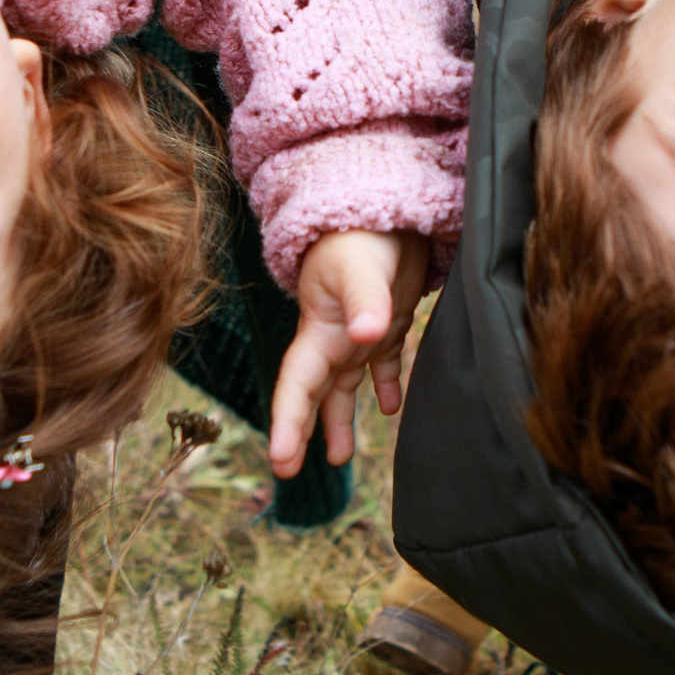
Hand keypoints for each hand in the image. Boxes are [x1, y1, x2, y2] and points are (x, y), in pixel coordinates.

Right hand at [267, 229, 430, 479]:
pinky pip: (383, 365)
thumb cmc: (363, 232)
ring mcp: (359, 332)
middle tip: (289, 473)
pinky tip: (393, 407)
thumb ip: (365, 300)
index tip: (281, 462)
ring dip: (339, 420)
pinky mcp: (388, 323)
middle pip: (311, 393)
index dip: (287, 424)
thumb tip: (367, 335)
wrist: (384, 202)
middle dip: (300, 432)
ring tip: (340, 457)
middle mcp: (334, 338)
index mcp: (318, 331)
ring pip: (344, 387)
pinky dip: (386, 387)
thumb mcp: (361, 267)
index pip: (296, 386)